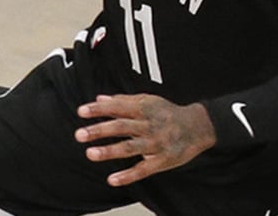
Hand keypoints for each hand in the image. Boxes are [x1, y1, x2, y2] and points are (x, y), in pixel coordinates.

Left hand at [75, 94, 216, 185]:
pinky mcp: (163, 160)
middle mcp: (149, 124)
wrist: (198, 127)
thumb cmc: (168, 112)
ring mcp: (156, 143)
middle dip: (99, 130)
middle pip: (121, 126)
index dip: (99, 109)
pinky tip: (112, 179)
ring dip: (109, 151)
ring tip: (90, 154)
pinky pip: (144, 169)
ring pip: (130, 147)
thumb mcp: (148, 101)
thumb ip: (123, 101)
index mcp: (144, 108)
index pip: (118, 107)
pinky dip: (128, 175)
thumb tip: (99, 98)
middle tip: (79, 135)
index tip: (81, 111)